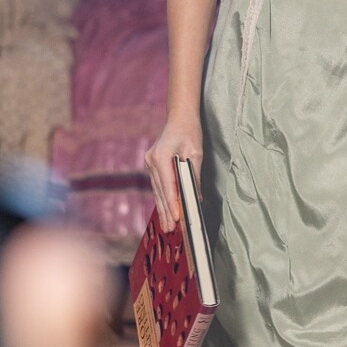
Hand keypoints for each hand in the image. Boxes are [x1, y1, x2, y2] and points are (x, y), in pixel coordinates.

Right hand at [144, 116, 202, 231]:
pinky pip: (158, 185)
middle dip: (166, 211)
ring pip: (157, 190)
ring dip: (163, 208)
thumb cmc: (189, 131)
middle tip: (170, 230)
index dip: (173, 203)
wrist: (179, 116)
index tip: (177, 218)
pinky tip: (165, 210)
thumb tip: (196, 199)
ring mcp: (150, 162)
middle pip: (160, 191)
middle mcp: (152, 161)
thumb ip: (194, 176)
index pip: (168, 186)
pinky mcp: (152, 164)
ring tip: (167, 225)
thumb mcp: (196, 153)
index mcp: (161, 157)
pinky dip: (162, 198)